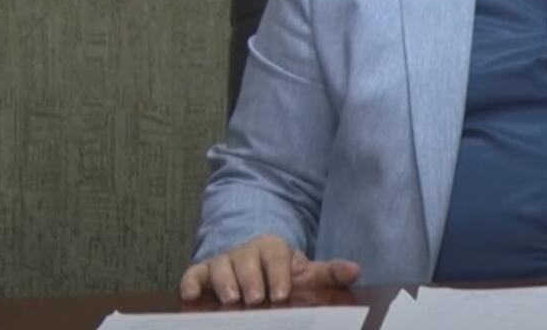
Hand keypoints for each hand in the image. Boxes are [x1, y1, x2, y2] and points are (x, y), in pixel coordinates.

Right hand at [179, 234, 361, 303]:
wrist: (254, 273)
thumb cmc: (281, 278)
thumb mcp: (306, 276)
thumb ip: (329, 273)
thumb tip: (355, 270)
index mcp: (272, 247)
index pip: (275, 255)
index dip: (278, 274)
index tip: (282, 294)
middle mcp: (245, 252)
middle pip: (246, 260)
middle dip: (250, 280)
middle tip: (255, 299)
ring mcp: (222, 262)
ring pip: (219, 267)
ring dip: (224, 284)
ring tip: (231, 300)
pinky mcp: (202, 274)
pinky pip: (193, 275)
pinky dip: (190, 283)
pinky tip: (191, 295)